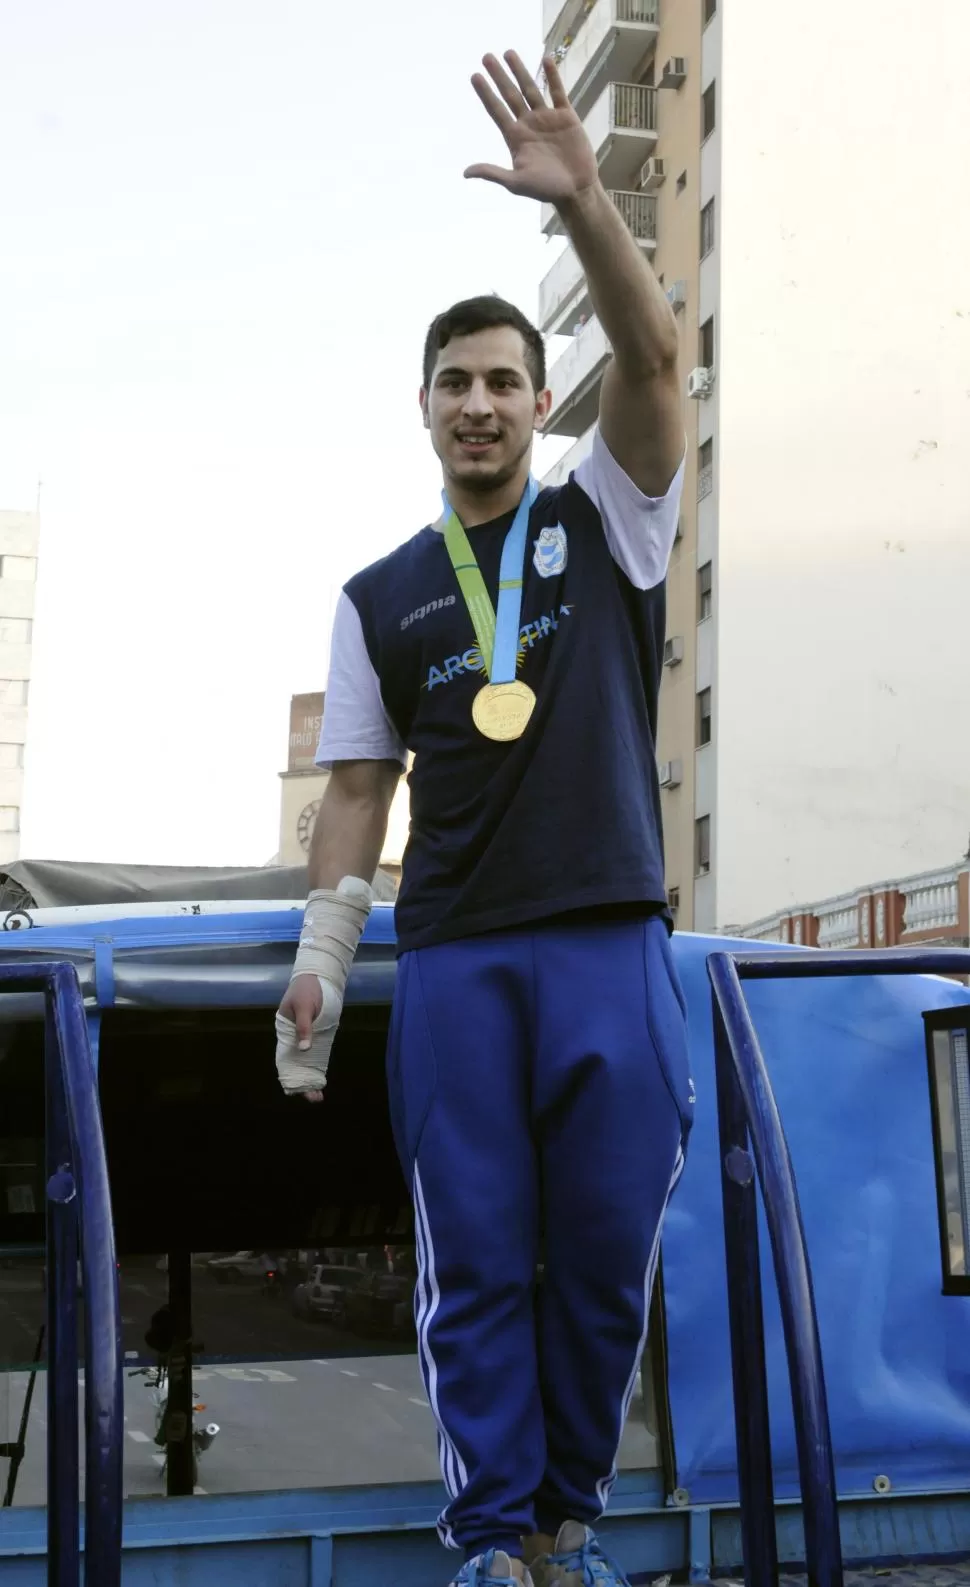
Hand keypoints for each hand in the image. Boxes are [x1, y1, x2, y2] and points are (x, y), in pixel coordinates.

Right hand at [276, 973, 330, 1104]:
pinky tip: (321, 1076)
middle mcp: (294, 1036)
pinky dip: (317, 1064)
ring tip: (319, 1093)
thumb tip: (304, 1049)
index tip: (297, 1090)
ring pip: (306, 1060)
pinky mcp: (317, 1032)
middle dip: (303, 1081)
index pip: (285, 1058)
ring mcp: (306, 1035)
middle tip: (315, 1097)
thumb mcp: (304, 1006)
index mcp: (285, 1031)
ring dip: (311, 1075)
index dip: (290, 1074)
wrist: (316, 975)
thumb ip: (304, 1026)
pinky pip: (315, 1051)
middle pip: (296, 1063)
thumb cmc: (306, 989)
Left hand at [465, 51, 599, 205]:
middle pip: (510, 95)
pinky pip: (558, 92)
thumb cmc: (546, 190)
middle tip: (486, 57)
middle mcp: (528, 124)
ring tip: (508, 52)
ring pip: (530, 89)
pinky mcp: (566, 117)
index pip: (496, 111)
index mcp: (515, 137)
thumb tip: (466, 172)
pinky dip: (552, 77)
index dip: (485, 94)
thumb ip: (493, 173)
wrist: (576, 191)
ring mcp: (547, 118)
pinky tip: (546, 60)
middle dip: (498, 76)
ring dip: (520, 71)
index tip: (474, 76)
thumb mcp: (516, 183)